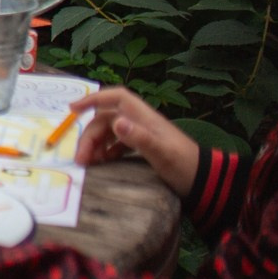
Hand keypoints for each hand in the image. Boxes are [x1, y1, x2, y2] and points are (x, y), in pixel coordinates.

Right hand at [67, 87, 199, 193]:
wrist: (204, 180)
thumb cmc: (184, 165)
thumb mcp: (161, 153)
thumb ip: (139, 138)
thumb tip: (117, 123)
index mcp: (144, 117)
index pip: (115, 98)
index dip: (93, 99)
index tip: (72, 109)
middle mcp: (140, 122)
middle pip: (106, 119)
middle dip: (90, 136)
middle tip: (81, 158)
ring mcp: (142, 134)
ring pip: (110, 132)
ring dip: (96, 144)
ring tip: (88, 163)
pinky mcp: (144, 147)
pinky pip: (118, 144)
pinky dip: (106, 151)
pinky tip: (103, 162)